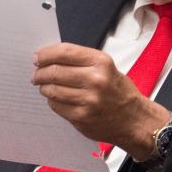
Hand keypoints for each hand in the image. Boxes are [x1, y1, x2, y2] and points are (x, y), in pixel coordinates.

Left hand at [31, 43, 168, 158]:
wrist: (134, 120)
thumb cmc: (118, 91)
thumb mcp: (107, 68)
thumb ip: (81, 61)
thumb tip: (49, 59)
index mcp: (101, 62)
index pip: (64, 52)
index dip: (46, 54)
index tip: (37, 57)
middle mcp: (96, 80)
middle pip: (55, 71)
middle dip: (40, 73)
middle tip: (36, 75)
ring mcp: (88, 100)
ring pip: (52, 90)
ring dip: (44, 88)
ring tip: (44, 87)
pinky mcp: (82, 117)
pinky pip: (57, 106)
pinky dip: (52, 101)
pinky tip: (57, 99)